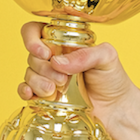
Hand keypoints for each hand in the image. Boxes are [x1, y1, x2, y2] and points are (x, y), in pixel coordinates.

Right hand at [17, 21, 136, 132]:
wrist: (115, 108)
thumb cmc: (112, 78)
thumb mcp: (106, 57)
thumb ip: (86, 55)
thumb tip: (57, 62)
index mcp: (63, 42)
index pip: (35, 30)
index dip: (32, 39)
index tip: (45, 53)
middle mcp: (52, 57)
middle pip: (31, 55)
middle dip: (43, 68)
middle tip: (62, 80)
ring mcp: (46, 76)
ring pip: (28, 73)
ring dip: (38, 83)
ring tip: (54, 91)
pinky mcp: (44, 95)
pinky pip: (25, 90)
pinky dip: (25, 92)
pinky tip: (32, 95)